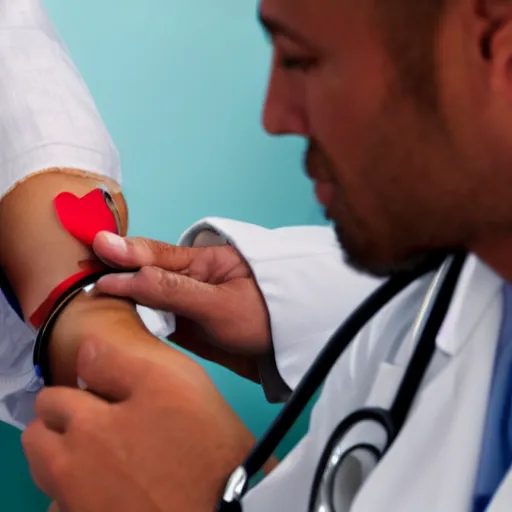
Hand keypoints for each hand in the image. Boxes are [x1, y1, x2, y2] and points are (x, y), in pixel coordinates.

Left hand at [22, 338, 254, 511]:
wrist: (228, 508)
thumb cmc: (203, 440)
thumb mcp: (169, 381)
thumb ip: (118, 363)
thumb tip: (85, 351)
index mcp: (87, 426)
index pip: (54, 398)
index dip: (76, 389)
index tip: (97, 391)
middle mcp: (71, 469)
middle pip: (39, 440)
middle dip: (58, 422)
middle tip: (95, 418)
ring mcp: (79, 505)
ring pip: (48, 476)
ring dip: (62, 457)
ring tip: (103, 452)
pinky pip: (65, 507)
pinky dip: (76, 495)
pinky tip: (110, 487)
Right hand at [92, 232, 270, 380]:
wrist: (294, 349)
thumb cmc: (269, 315)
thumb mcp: (219, 302)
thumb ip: (171, 290)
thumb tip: (124, 277)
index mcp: (200, 262)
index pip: (152, 254)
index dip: (122, 254)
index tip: (93, 254)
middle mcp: (190, 281)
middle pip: (144, 277)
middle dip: (116, 279)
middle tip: (83, 282)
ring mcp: (188, 306)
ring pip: (147, 303)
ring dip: (124, 305)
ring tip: (92, 306)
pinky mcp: (190, 330)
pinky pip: (158, 326)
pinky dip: (140, 329)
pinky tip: (119, 331)